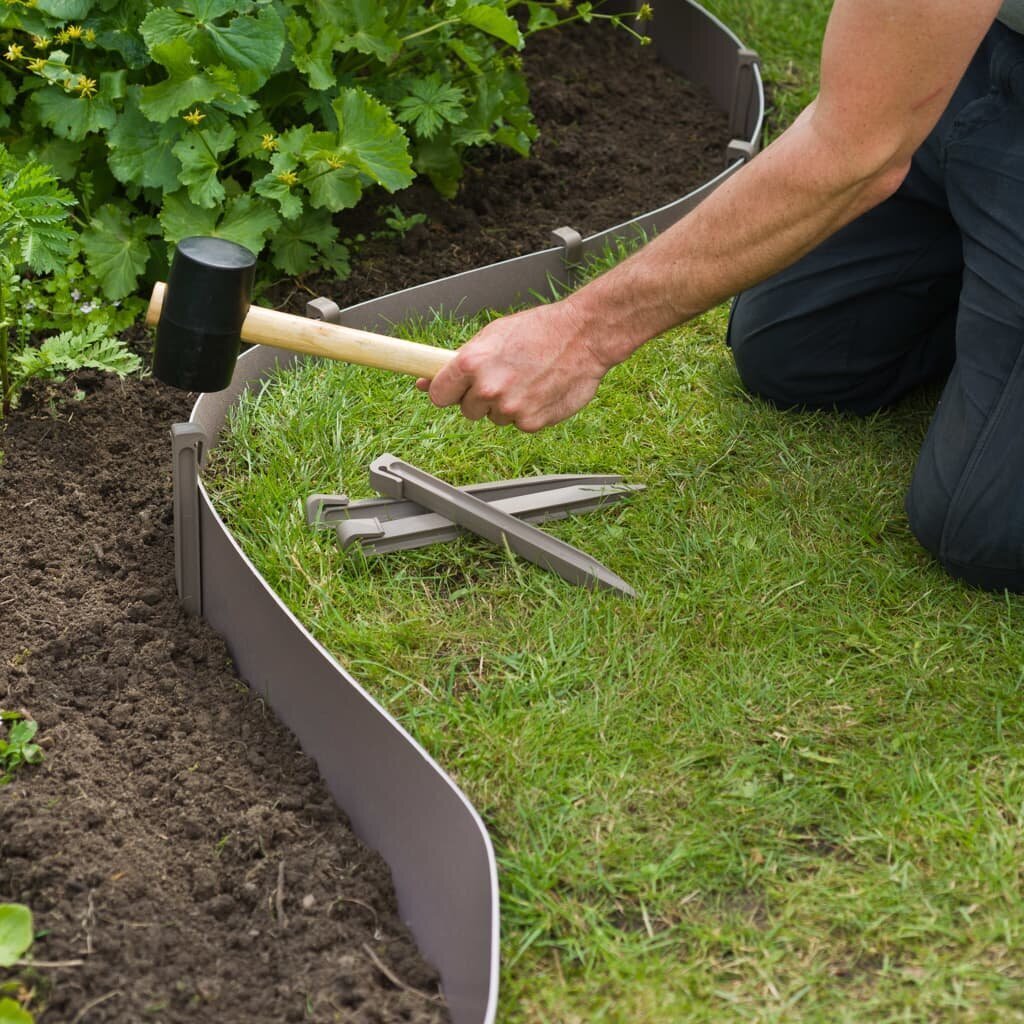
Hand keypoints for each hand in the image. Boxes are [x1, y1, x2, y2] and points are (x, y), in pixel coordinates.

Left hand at [417, 298, 611, 431]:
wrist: (584, 336)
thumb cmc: (540, 330)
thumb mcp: (492, 335)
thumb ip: (460, 362)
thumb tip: (426, 381)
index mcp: (472, 363)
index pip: (438, 395)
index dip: (446, 392)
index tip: (453, 390)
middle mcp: (488, 388)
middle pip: (466, 410)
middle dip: (479, 398)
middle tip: (503, 377)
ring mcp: (509, 408)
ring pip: (494, 417)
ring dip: (506, 404)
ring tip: (527, 379)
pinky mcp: (530, 423)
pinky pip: (518, 424)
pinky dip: (528, 411)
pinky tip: (540, 390)